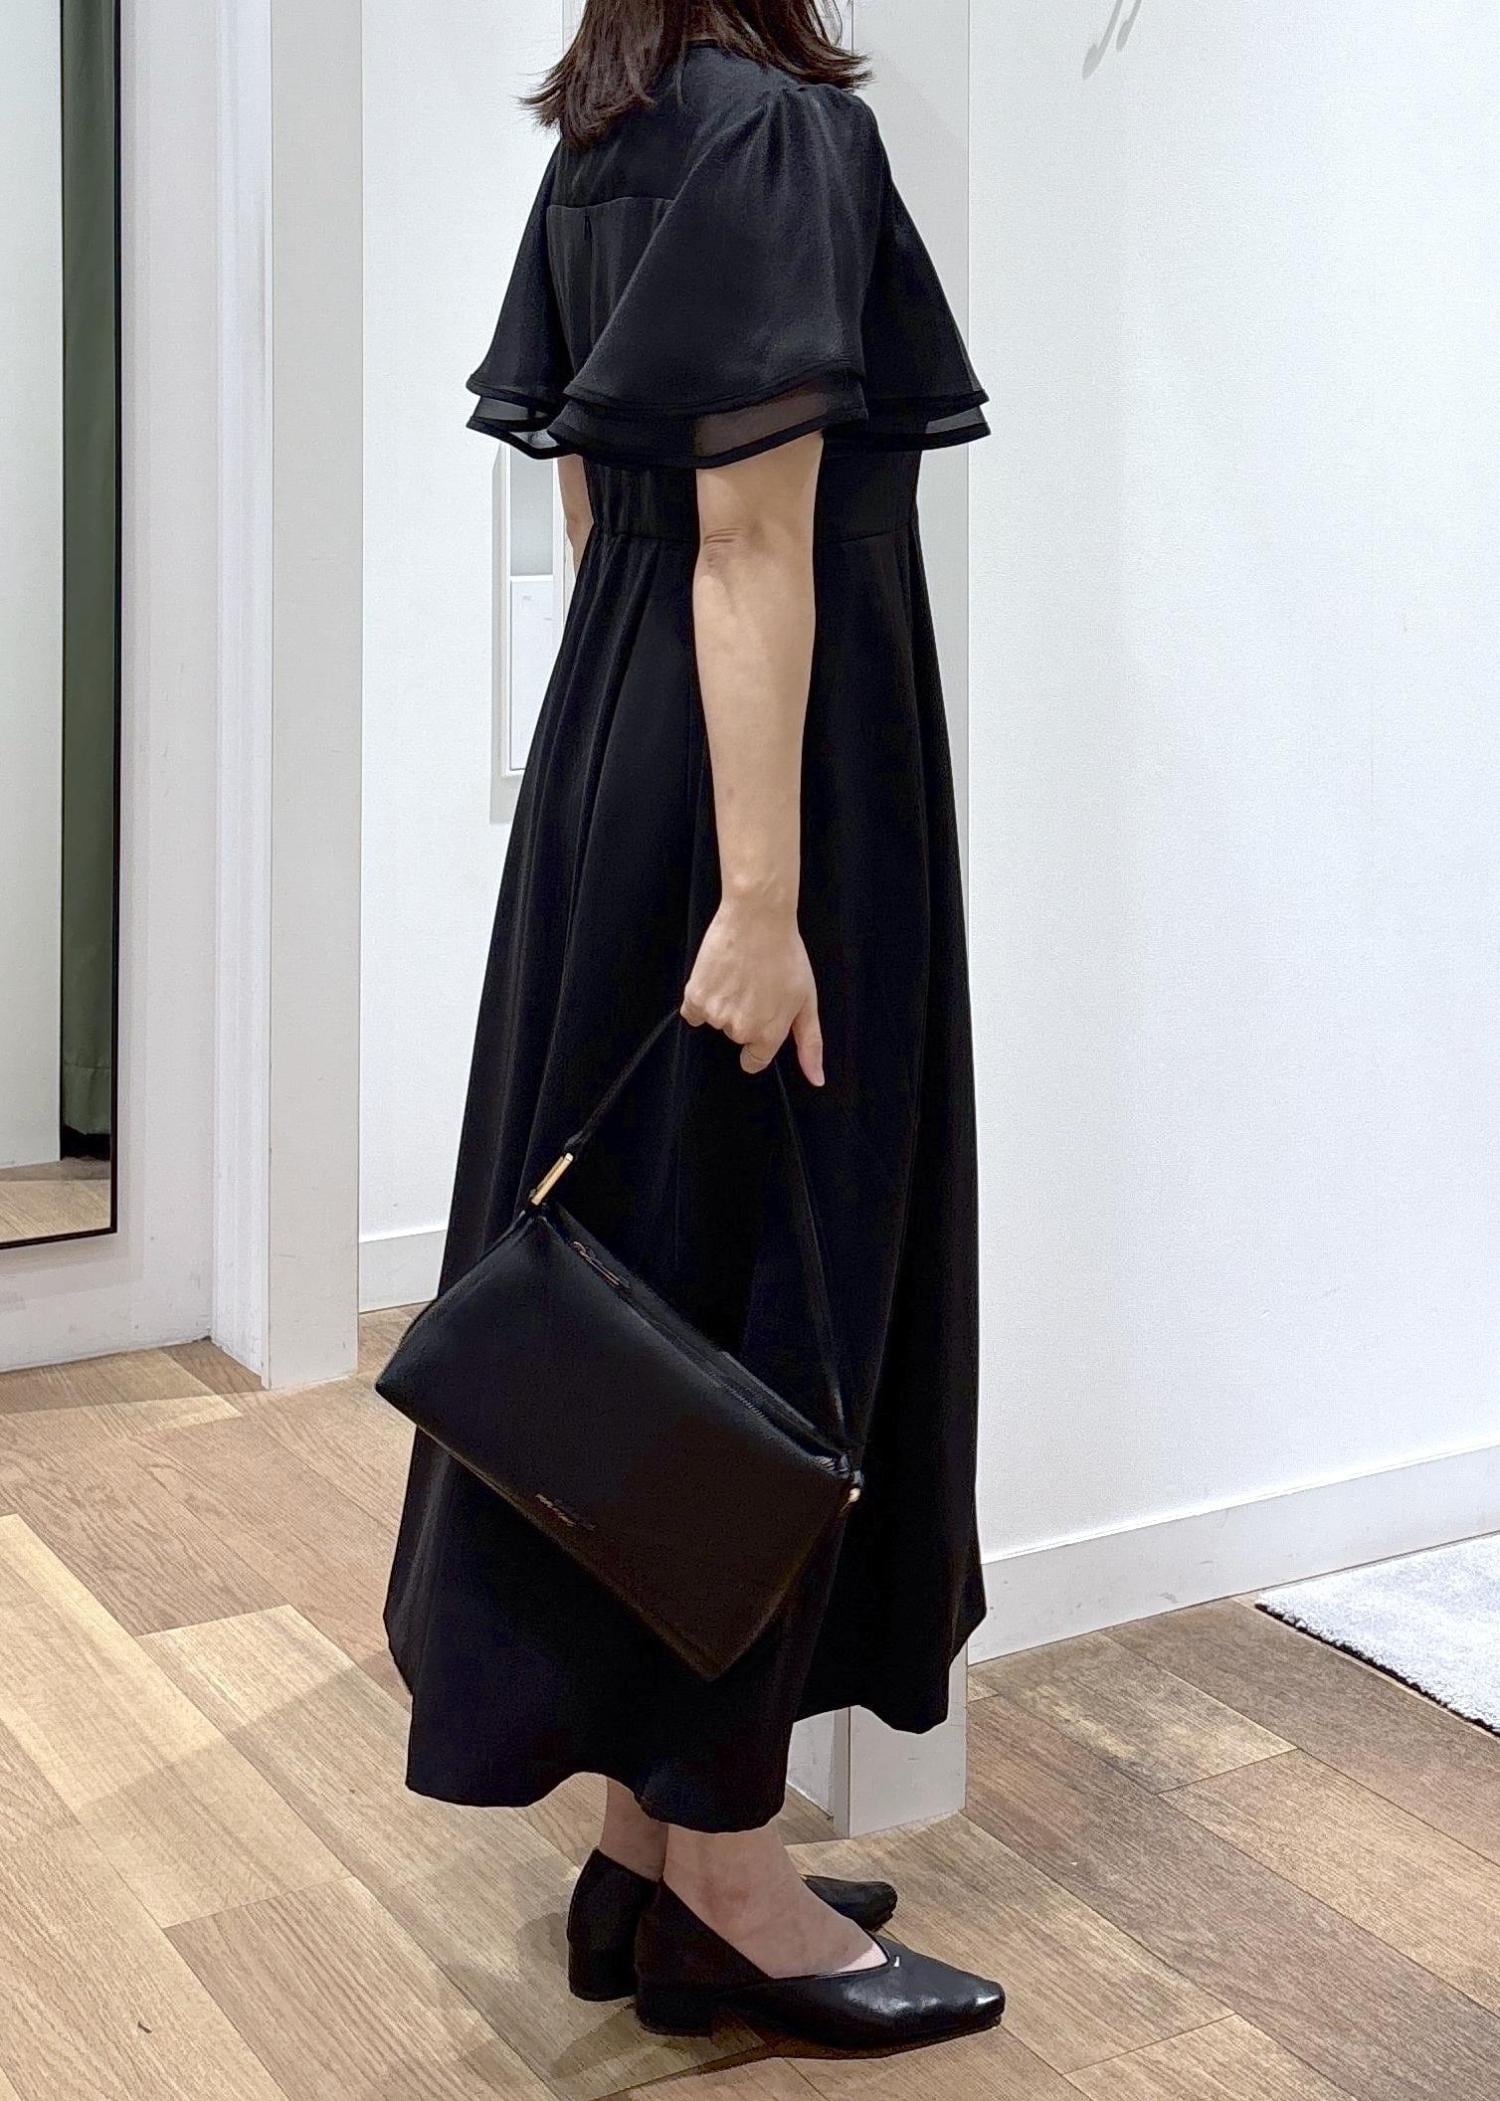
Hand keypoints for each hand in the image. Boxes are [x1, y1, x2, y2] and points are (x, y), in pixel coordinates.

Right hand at [681, 898, 823, 1084]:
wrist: (757, 918)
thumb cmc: (787, 956)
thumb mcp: (807, 1001)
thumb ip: (810, 1044)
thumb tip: (816, 1081)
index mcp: (767, 1035)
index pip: (753, 1060)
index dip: (757, 1041)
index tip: (759, 1015)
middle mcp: (739, 1030)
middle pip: (735, 1036)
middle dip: (743, 1016)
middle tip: (754, 985)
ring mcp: (716, 1014)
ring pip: (715, 1021)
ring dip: (722, 1004)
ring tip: (738, 975)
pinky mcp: (695, 996)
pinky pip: (692, 1012)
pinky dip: (701, 999)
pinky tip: (717, 977)